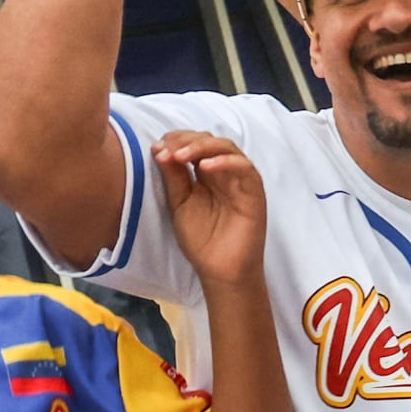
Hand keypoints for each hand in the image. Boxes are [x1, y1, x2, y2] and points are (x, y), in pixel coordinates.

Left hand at [154, 128, 268, 289]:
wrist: (220, 272)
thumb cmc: (201, 241)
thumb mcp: (179, 204)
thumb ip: (173, 177)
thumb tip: (159, 148)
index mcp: (204, 174)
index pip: (193, 143)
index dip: (175, 140)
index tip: (156, 148)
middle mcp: (223, 173)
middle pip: (208, 140)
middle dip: (185, 140)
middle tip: (166, 150)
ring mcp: (240, 180)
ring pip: (226, 147)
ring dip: (202, 146)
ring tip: (181, 156)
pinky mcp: (254, 192)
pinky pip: (244, 167)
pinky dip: (225, 162)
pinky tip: (205, 166)